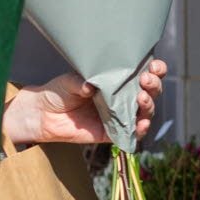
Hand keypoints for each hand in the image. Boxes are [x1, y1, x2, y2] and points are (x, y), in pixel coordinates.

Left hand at [4, 59, 165, 144]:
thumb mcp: (70, 80)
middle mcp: (123, 96)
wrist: (44, 115)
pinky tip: (141, 123)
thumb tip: (91, 85)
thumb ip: (81, 81)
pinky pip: (132, 133)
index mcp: (118, 79)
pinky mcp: (114, 132)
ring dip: (149, 105)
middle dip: (154, 85)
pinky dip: (140, 129)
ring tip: (141, 98)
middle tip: (145, 80)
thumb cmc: (60, 91)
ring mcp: (120, 115)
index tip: (154, 66)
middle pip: (150, 91)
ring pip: (145, 111)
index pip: (144, 72)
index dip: (155, 70)